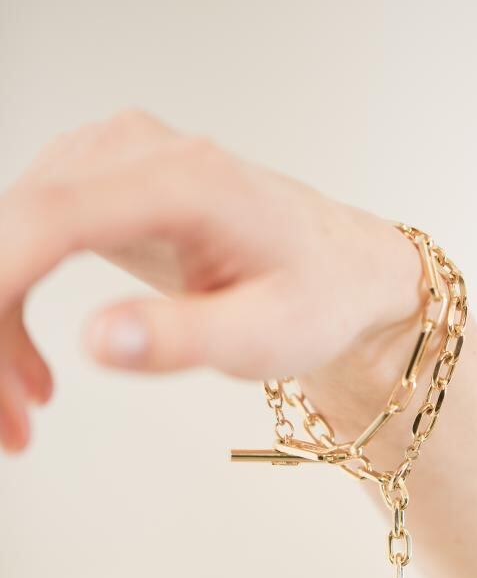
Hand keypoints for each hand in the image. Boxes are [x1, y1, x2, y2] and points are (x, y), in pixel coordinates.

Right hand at [0, 109, 427, 452]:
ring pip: (10, 236)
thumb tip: (95, 340)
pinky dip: (12, 306)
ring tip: (26, 411)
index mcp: (184, 180)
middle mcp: (134, 149)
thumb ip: (184, 338)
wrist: (342, 267)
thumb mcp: (266, 337)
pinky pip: (26, 238)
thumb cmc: (316, 297)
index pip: (52, 216)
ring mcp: (108, 158)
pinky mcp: (96, 182)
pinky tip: (38, 374)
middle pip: (16, 229)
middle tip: (9, 428)